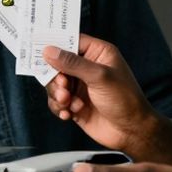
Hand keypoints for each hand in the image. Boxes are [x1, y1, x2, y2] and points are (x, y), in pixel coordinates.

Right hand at [43, 33, 153, 152]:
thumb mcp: (99, 76)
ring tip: (68, 103)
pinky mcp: (74, 104)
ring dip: (57, 94)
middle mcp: (87, 68)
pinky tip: (69, 113)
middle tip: (62, 86)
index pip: (71, 41)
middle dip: (55, 77)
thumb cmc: (125, 99)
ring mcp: (80, 86)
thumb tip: (50, 51)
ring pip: (54, 84)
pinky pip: (56, 102)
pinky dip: (59, 107)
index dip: (55, 45)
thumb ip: (73, 63)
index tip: (40, 49)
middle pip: (57, 64)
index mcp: (97, 53)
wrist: (131, 131)